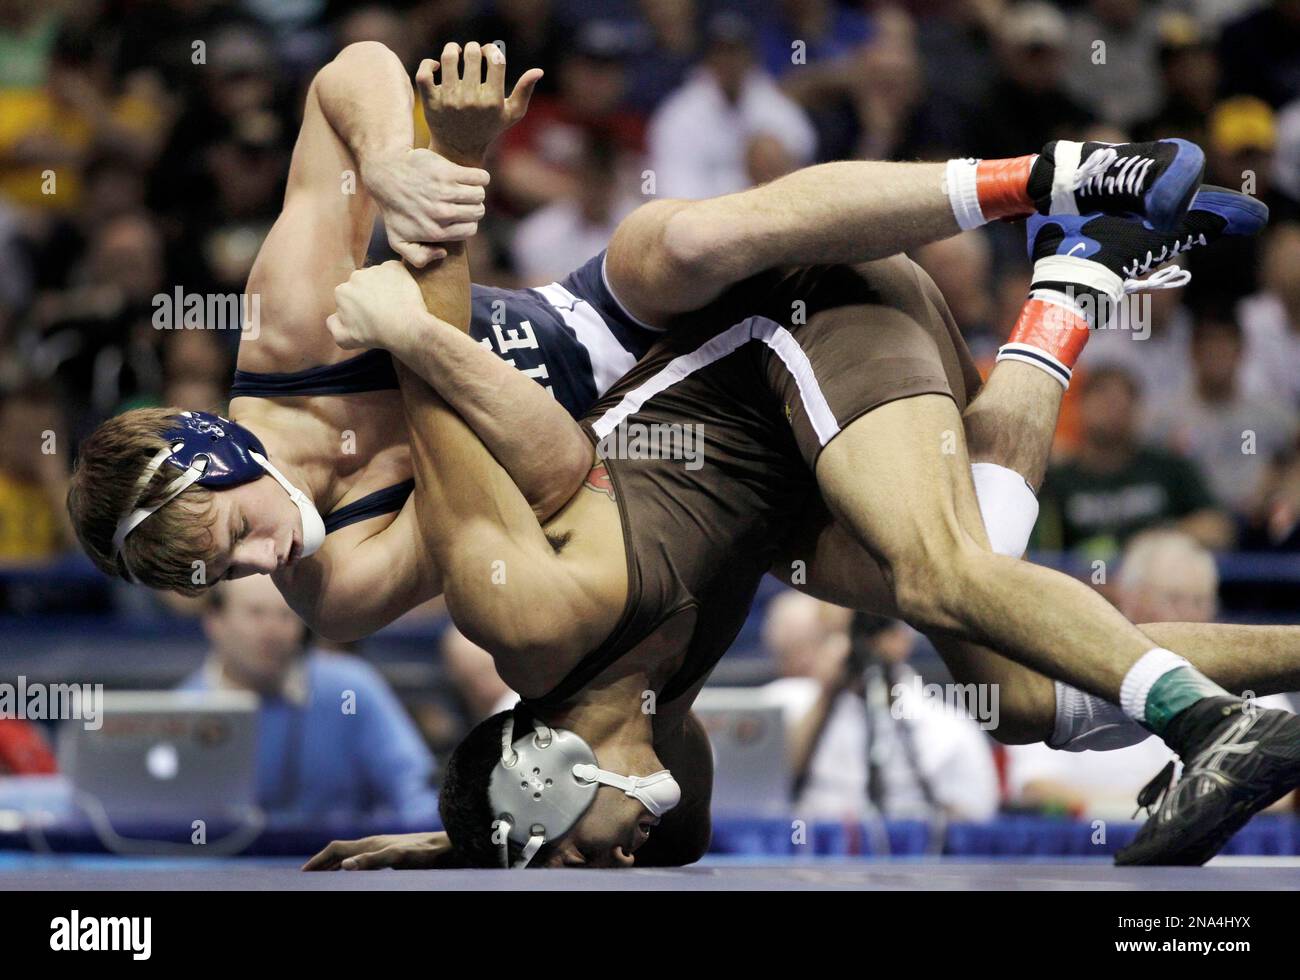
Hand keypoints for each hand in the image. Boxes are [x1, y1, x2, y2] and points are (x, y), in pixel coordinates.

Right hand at [302, 831, 453, 870]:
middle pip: (339, 852)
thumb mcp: (396, 857)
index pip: (335, 850)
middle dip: (321, 863)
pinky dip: (349, 866)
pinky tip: (353, 874)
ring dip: (333, 865)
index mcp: (368, 843)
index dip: (318, 860)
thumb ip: (371, 860)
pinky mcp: (388, 852)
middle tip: (306, 876)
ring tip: (323, 877)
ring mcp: (380, 847)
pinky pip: (361, 859)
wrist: (442, 846)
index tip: (303, 873)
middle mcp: (372, 842)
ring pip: (349, 855)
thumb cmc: (421, 852)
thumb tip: (344, 866)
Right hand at [327, 260, 429, 351]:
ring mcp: (375, 270)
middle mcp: (355, 276)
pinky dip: (398, 279)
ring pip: (378, 276)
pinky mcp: (394, 267)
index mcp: (341, 292)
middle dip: (370, 294)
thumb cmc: (376, 335)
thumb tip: (334, 317)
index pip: (349, 296)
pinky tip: (402, 294)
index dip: (359, 306)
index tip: (370, 315)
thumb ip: (332, 325)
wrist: (405, 327)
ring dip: (384, 286)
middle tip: (383, 310)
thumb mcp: (345, 339)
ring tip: (394, 303)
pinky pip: (394, 270)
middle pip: (362, 284)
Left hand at [363, 148, 490, 266]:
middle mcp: (442, 214)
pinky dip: (480, 177)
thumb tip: (442, 253)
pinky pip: (480, 177)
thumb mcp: (397, 240)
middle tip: (461, 200)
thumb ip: (418, 257)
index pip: (470, 229)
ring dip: (475, 191)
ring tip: (465, 188)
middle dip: (472, 206)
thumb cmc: (394, 208)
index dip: (467, 222)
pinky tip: (472, 177)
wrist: (385, 174)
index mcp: (435, 231)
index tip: (460, 214)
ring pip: (479, 194)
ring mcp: (445, 192)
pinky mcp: (448, 172)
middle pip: (477, 211)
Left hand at [418, 41, 542, 164]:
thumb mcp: (511, 114)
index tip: (488, 52)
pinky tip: (437, 66)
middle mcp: (471, 100)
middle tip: (472, 52)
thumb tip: (539, 70)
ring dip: (452, 48)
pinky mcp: (431, 101)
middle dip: (473, 47)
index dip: (491, 49)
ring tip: (455, 52)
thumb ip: (525, 91)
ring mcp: (449, 100)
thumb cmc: (489, 128)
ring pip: (447, 58)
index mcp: (492, 101)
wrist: (458, 151)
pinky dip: (429, 63)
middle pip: (471, 54)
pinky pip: (424, 72)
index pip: (495, 60)